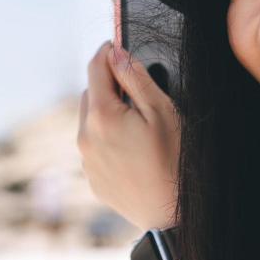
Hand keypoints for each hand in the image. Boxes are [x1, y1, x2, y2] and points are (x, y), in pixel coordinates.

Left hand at [77, 40, 180, 230]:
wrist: (171, 215)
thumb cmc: (174, 161)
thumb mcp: (162, 112)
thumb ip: (136, 79)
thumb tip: (116, 53)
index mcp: (102, 116)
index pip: (96, 68)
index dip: (107, 51)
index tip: (116, 44)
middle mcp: (85, 137)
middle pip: (90, 95)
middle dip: (108, 86)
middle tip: (136, 91)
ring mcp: (86, 160)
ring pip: (90, 122)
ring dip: (106, 114)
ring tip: (137, 125)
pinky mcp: (92, 179)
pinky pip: (94, 148)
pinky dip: (107, 140)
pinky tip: (133, 150)